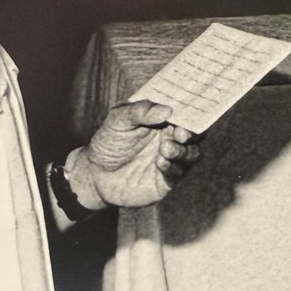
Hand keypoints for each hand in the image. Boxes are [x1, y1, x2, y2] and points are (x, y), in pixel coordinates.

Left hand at [67, 99, 200, 210]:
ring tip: (165, 149)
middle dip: (192, 134)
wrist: (94, 174)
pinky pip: (179, 173)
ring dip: (183, 151)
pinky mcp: (167, 180)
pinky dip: (172, 167)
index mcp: (165, 121)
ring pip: (192, 154)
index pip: (187, 114)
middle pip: (196, 134)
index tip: (188, 113)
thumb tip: (166, 110)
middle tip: (181, 133)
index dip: (192, 113)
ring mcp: (171, 159)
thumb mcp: (118, 120)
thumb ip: (140, 111)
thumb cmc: (108, 142)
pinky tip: (159, 163)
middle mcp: (172, 139)